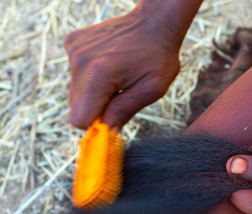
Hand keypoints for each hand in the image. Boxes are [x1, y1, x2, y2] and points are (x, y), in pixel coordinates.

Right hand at [64, 7, 180, 129]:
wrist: (154, 23)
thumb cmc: (159, 57)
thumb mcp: (151, 90)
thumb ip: (124, 112)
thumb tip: (106, 132)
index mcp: (98, 75)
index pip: (79, 119)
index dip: (96, 124)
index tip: (112, 117)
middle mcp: (80, 61)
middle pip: (76, 106)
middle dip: (97, 108)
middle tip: (121, 94)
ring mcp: (74, 50)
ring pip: (75, 91)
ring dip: (95, 92)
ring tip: (118, 77)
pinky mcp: (72, 43)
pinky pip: (75, 73)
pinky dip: (90, 76)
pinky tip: (109, 65)